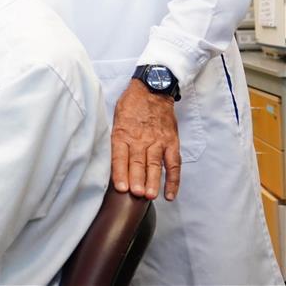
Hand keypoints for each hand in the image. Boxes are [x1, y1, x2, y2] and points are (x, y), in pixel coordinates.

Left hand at [111, 79, 181, 200]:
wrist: (153, 89)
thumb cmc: (131, 105)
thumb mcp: (116, 118)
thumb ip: (116, 137)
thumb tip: (112, 159)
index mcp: (122, 133)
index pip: (120, 156)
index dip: (120, 173)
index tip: (121, 188)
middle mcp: (140, 139)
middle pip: (137, 163)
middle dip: (137, 180)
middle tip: (136, 195)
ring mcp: (157, 141)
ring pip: (154, 165)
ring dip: (153, 181)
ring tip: (150, 196)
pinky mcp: (171, 142)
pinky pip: (174, 164)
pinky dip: (173, 180)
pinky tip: (170, 194)